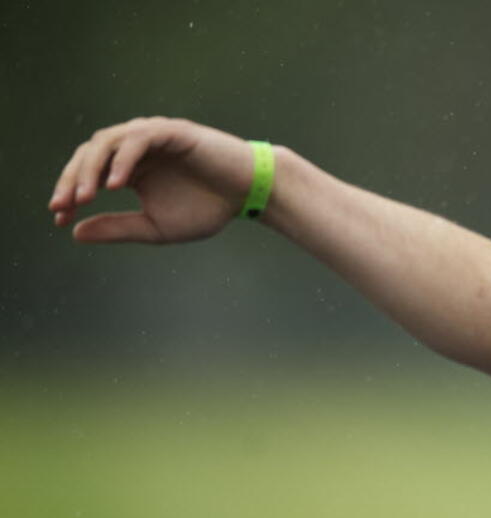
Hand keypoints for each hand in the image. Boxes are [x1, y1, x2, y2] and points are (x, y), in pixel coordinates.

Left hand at [48, 117, 255, 243]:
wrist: (249, 194)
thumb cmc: (208, 209)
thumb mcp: (155, 227)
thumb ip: (118, 227)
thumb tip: (74, 232)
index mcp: (130, 167)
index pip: (87, 173)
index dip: (69, 193)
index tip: (60, 218)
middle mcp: (135, 147)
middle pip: (89, 154)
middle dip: (72, 179)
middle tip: (64, 205)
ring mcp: (151, 135)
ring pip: (107, 142)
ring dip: (91, 168)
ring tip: (86, 196)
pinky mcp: (171, 131)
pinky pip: (137, 139)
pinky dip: (123, 159)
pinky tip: (117, 185)